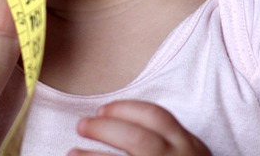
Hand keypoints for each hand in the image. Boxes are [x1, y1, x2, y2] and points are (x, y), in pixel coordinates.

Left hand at [71, 100, 211, 155]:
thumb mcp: (187, 153)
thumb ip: (165, 138)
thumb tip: (112, 121)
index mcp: (187, 145)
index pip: (156, 117)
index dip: (125, 109)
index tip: (102, 109)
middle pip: (137, 139)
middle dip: (105, 129)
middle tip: (81, 125)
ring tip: (72, 153)